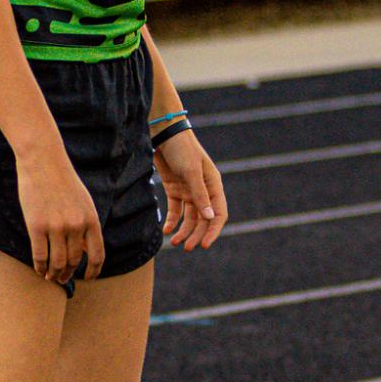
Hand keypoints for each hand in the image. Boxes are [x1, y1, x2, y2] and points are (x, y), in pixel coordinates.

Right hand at [15, 140, 104, 283]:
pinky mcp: (36, 226)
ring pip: (57, 262)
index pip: (98, 255)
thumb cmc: (63, 180)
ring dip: (54, 274)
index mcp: (91, 219)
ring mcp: (56, 227)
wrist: (43, 161)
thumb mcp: (84, 202)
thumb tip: (87, 251)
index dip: (94, 271)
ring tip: (50, 277)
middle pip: (74, 261)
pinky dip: (40, 267)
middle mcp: (76, 226)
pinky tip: (39, 270)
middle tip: (62, 278)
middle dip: (68, 273)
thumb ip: (87, 225)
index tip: (88, 278)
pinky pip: (39, 255)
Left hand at [155, 130, 226, 249]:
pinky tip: (167, 230)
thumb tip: (209, 218)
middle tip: (186, 248)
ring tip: (174, 242)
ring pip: (189, 218)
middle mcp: (203, 190)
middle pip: (203, 219)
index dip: (213, 231)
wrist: (162, 133)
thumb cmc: (181, 149)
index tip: (205, 245)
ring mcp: (189, 190)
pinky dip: (172, 221)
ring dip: (184, 231)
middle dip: (196, 234)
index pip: (218, 214)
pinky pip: (176, 210)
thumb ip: (199, 195)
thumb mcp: (191, 171)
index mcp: (213, 185)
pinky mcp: (174, 189)